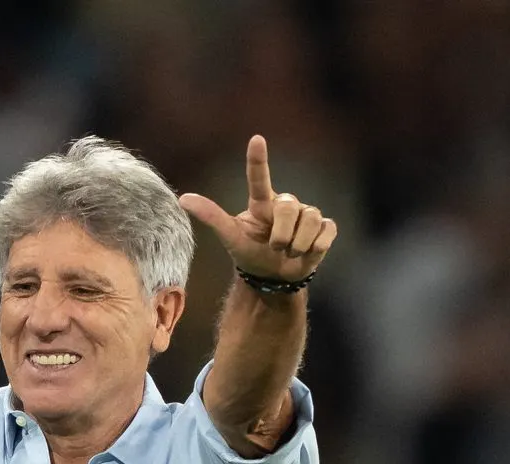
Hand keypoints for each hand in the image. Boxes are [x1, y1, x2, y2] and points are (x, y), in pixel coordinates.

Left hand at [179, 137, 336, 285]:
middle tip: (275, 247)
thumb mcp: (231, 238)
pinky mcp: (325, 227)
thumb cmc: (251, 254)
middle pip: (289, 207)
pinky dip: (316, 247)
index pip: (259, 178)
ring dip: (297, 244)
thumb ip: (211, 217)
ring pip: (310, 220)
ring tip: (289, 252)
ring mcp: (307, 214)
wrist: (275, 278)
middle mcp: (286, 203)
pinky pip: (326, 231)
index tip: (256, 139)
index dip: (258, 159)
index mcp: (262, 203)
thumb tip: (183, 198)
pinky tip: (308, 251)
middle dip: (281, 234)